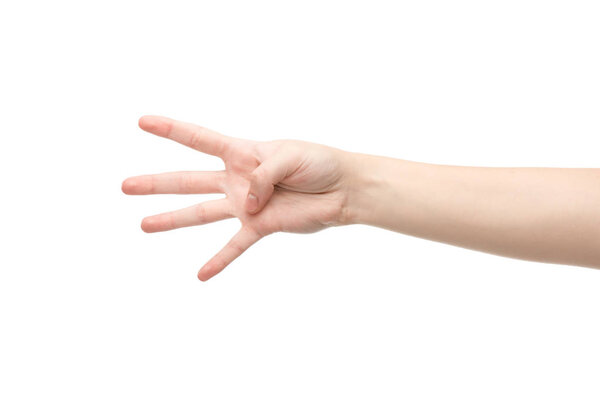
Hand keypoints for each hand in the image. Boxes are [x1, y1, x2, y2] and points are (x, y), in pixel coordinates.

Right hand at [122, 116, 350, 280]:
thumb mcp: (290, 158)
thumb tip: (244, 204)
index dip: (171, 129)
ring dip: (173, 220)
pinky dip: (219, 260)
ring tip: (144, 225)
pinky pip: (235, 246)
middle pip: (189, 180)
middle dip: (157, 183)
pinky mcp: (260, 227)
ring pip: (201, 213)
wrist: (342, 189)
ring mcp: (246, 205)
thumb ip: (262, 177)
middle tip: (125, 185)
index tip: (143, 122)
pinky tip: (201, 275)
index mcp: (243, 152)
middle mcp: (237, 178)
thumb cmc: (319, 163)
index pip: (200, 139)